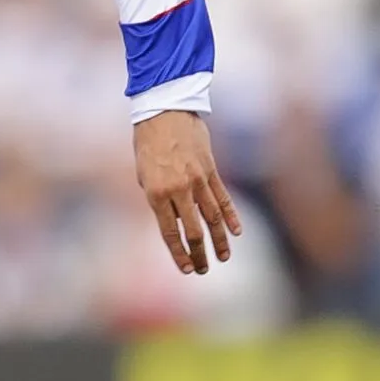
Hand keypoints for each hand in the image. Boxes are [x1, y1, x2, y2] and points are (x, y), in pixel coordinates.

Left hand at [133, 111, 241, 273]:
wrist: (164, 110)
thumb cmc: (148, 143)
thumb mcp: (143, 174)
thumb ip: (157, 199)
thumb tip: (172, 220)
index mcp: (156, 194)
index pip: (170, 232)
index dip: (179, 253)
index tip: (185, 269)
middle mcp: (178, 190)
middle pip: (193, 231)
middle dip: (198, 254)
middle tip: (203, 270)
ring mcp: (197, 180)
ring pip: (212, 218)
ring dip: (219, 241)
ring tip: (224, 258)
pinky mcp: (211, 170)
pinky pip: (223, 197)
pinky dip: (230, 216)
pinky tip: (236, 232)